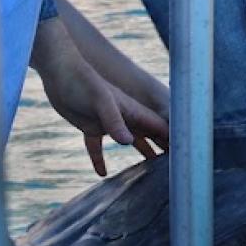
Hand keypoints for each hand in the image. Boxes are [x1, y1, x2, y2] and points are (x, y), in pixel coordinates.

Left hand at [30, 0, 169, 175]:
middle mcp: (126, 118)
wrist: (59, 71)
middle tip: (176, 169)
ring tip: (151, 173)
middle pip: (150, 136)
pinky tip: (101, 173)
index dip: (174, 141)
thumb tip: (127, 142)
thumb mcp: (100, 101)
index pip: (160, 128)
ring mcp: (109, 123)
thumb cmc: (83, 81)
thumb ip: (114, 121)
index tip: (186, 158)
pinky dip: (99, 159)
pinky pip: (97, 147)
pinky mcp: (90, 127)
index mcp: (133, 111)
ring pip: (130, 142)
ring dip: (141, 154)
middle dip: (164, 149)